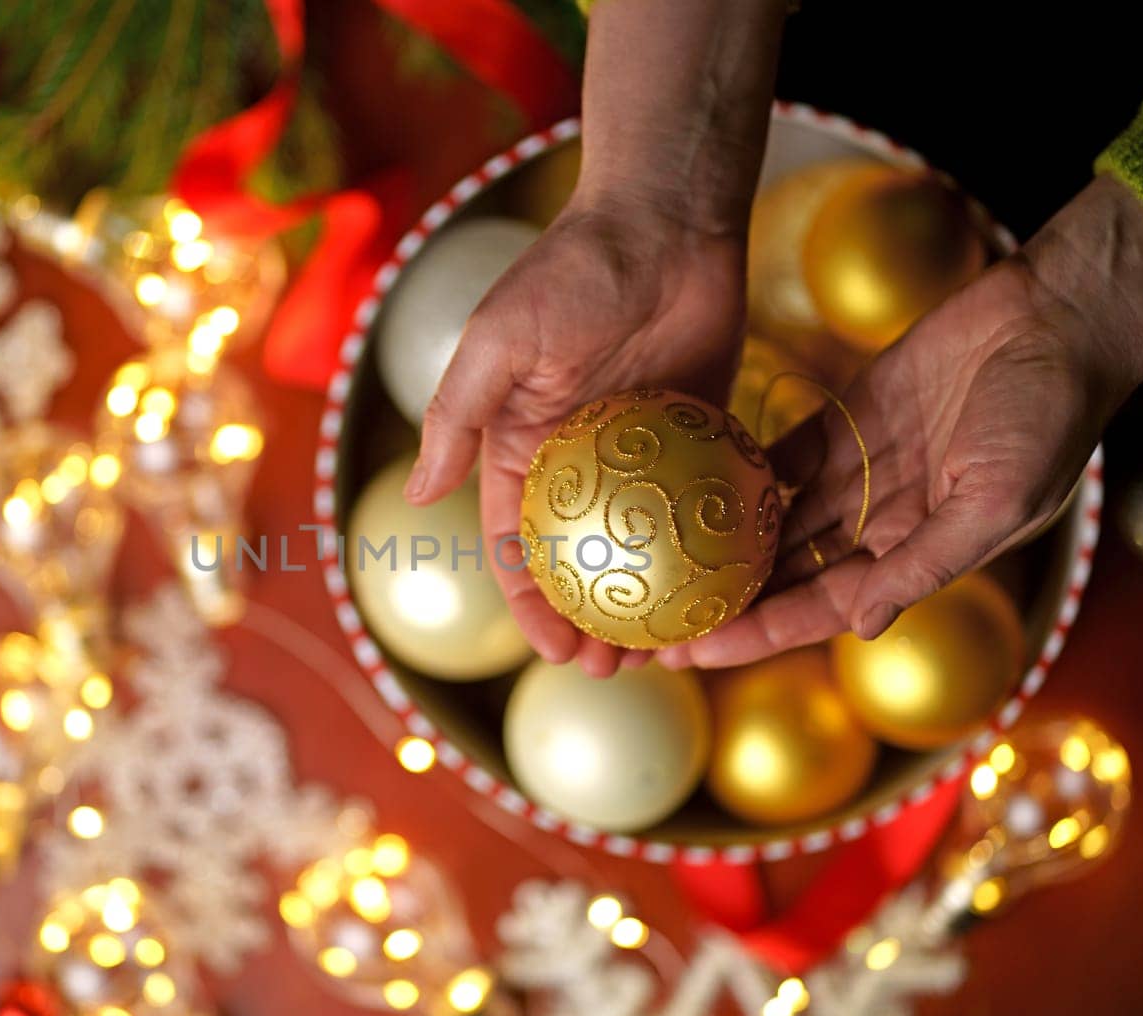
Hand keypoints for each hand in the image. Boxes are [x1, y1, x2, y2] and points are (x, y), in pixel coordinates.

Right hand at [403, 0, 787, 677]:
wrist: (666, 216)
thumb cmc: (572, 271)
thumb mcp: (498, 343)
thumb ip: (458, 418)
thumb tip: (418, 497)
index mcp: (520, 447)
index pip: (519, 547)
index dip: (532, 608)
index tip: (557, 654)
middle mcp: (577, 459)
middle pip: (582, 563)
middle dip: (593, 623)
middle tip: (617, 672)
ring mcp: (640, 453)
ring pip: (643, 550)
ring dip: (651, 603)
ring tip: (671, 653)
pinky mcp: (698, 435)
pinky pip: (699, 507)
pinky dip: (705, 555)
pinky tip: (723, 595)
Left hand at [659, 175, 1142, 668]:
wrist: (1058, 317)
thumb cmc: (1047, 414)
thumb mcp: (998, 500)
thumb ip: (928, 562)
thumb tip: (866, 626)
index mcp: (922, 553)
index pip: (824, 607)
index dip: (761, 632)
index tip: (697, 653)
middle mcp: (885, 521)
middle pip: (790, 573)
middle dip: (730, 599)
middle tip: (657, 618)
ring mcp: (864, 469)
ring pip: (778, 519)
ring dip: (724, 540)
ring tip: (659, 558)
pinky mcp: (848, 416)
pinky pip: (784, 453)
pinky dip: (742, 470)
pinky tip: (688, 483)